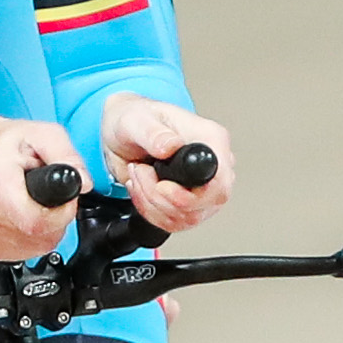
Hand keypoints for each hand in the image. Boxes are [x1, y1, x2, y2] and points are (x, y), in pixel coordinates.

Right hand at [0, 115, 81, 261]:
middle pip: (37, 238)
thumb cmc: (6, 142)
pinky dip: (25, 241)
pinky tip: (20, 219)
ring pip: (30, 249)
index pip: (37, 223)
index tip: (61, 200)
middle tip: (45, 197)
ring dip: (41, 231)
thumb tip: (83, 184)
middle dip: (54, 221)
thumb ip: (68, 156)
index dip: (61, 214)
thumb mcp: (44, 134)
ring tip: (31, 204)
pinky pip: (15, 255)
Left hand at [105, 99, 234, 232]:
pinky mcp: (187, 203)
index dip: (193, 196)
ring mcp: (202, 188)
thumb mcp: (137, 119)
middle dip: (164, 199)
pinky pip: (173, 223)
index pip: (220, 182)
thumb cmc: (136, 119)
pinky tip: (141, 188)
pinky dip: (149, 211)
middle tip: (142, 173)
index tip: (163, 187)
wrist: (122, 133)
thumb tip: (170, 147)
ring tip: (139, 174)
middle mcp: (213, 166)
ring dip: (152, 203)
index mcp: (211, 140)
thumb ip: (153, 133)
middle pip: (205, 206)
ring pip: (186, 218)